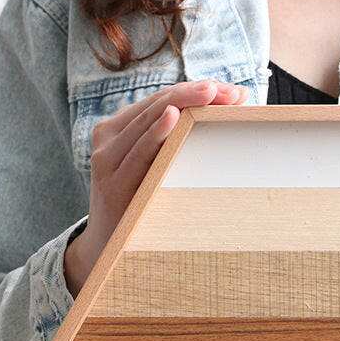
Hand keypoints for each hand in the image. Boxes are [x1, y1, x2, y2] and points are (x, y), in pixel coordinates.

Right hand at [64, 79, 246, 295]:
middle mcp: (108, 136)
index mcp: (120, 128)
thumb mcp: (156, 170)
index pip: (163, 100)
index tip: (233, 92)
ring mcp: (106, 157)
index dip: (197, 91)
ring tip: (210, 93)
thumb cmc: (141, 206)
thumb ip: (177, 145)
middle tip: (230, 92)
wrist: (107, 249)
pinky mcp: (110, 179)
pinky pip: (137, 151)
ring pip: (147, 120)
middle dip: (197, 95)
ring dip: (183, 105)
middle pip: (158, 104)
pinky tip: (173, 118)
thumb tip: (227, 118)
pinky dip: (156, 133)